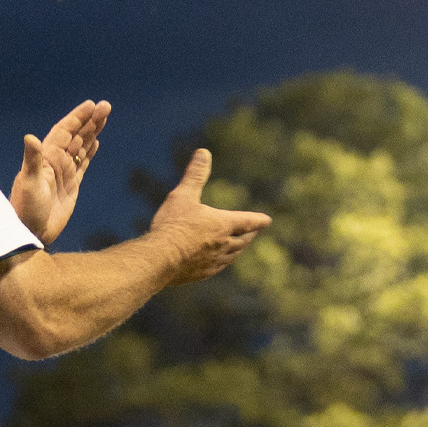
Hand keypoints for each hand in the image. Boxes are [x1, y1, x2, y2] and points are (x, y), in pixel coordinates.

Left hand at [11, 100, 108, 243]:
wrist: (30, 233)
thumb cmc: (26, 209)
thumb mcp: (30, 184)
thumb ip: (32, 160)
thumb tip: (30, 137)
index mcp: (47, 158)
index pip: (65, 131)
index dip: (78, 118)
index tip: (91, 105)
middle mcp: (55, 162)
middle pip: (76, 135)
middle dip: (90, 121)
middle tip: (106, 106)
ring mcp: (64, 173)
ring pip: (82, 147)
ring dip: (92, 132)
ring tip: (105, 117)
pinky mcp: (71, 186)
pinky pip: (83, 164)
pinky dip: (90, 152)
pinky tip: (96, 142)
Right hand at [148, 148, 270, 284]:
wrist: (159, 259)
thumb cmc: (172, 225)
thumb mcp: (183, 195)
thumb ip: (195, 175)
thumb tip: (204, 152)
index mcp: (223, 224)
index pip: (247, 220)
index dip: (258, 219)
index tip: (268, 220)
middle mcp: (224, 244)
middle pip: (243, 240)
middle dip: (249, 235)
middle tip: (253, 232)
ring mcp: (214, 262)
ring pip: (233, 256)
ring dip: (238, 250)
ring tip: (238, 247)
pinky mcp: (202, 274)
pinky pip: (218, 268)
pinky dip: (222, 263)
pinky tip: (217, 263)